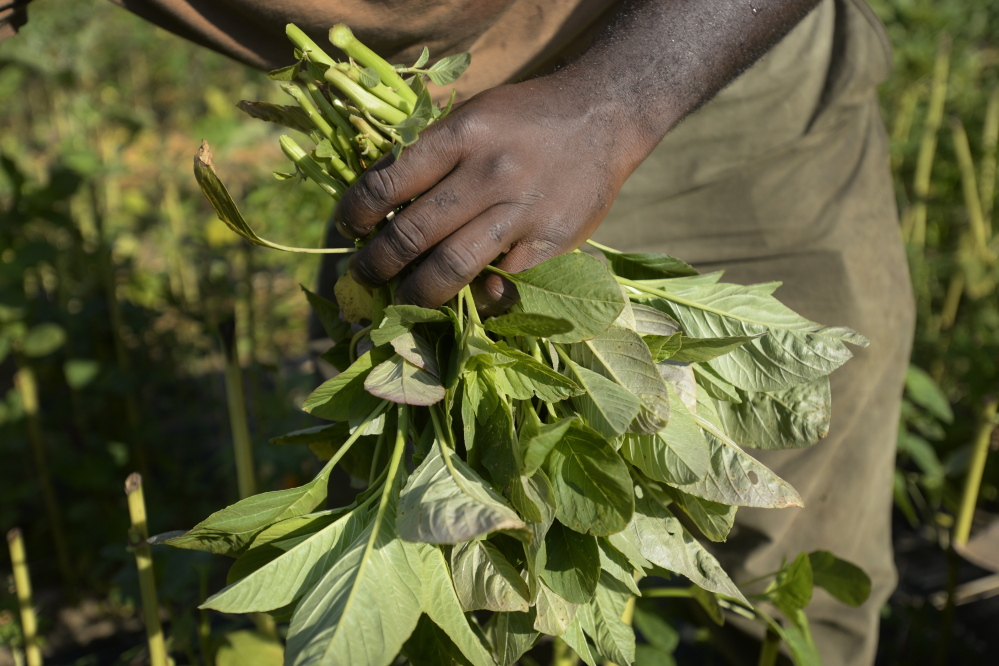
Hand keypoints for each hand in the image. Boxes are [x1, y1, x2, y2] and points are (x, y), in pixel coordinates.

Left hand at [334, 0, 820, 312]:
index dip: (355, 213)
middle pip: (412, 234)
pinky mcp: (551, 240)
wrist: (602, 115)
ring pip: (452, 267)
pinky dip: (480, 294)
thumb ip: (431, 155)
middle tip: (364, 275)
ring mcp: (521, 210)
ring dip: (416, 291)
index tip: (347, 227)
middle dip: (376, 264)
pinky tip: (468, 295)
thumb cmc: (525, 117)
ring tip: (402, 296)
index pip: (387, 182)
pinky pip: (504, 281)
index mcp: (461, 135)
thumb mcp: (472, 114)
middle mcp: (488, 172)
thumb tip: (381, 203)